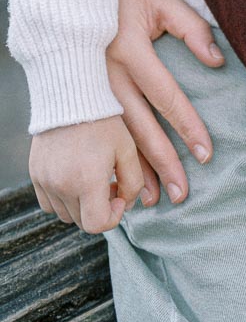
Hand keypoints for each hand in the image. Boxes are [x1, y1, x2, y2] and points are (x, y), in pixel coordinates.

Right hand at [30, 115, 143, 232]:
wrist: (72, 97)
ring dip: (82, 206)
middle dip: (100, 209)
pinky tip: (76, 178)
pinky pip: (48, 203)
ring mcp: (45, 181)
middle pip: (82, 221)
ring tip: (93, 180)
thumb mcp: (128, 149)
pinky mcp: (36, 175)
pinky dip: (63, 199)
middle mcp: (62, 185)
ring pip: (65, 214)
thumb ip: (133, 182)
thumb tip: (127, 204)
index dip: (113, 217)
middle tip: (110, 184)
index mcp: (87, 180)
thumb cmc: (103, 120)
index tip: (119, 197)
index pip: (97, 224)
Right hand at [107, 0, 224, 205]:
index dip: (187, 125)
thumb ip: (191, 26)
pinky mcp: (83, 93)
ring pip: (117, 137)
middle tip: (182, 192)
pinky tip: (124, 181)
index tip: (206, 153)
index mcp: (130, 50)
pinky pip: (101, 134)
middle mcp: (107, 74)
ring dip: (135, 169)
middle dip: (163, 161)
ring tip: (155, 199)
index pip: (166, 96)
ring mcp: (91, 87)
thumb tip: (217, 60)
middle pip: (139, 127)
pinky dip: (113, 159)